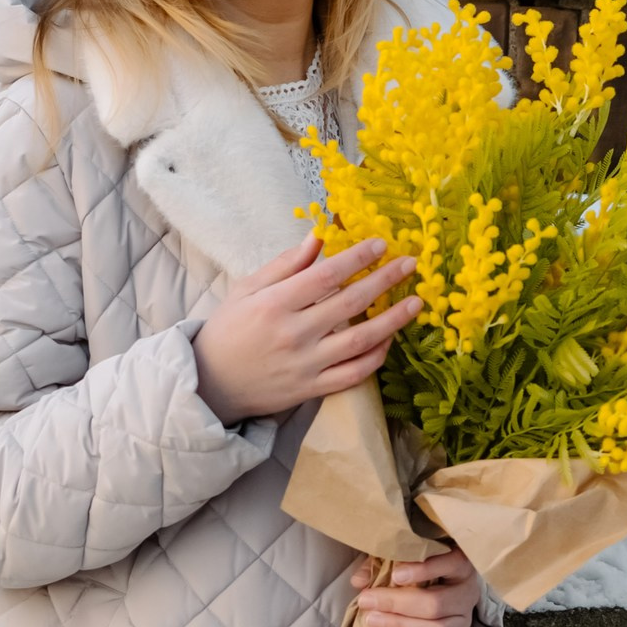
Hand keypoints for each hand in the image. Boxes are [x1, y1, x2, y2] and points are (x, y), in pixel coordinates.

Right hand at [192, 232, 420, 425]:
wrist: (210, 384)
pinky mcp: (312, 390)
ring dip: (393, 321)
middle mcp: (294, 335)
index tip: (381, 244)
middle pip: (350, 304)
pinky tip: (390, 339)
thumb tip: (318, 236)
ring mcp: (306, 365)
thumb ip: (285, 265)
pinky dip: (376, 357)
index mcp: (275, 305)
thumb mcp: (247, 289)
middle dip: (385, 281)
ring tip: (416, 303)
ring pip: (360, 341)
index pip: (326, 276)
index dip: (357, 258)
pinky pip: (354, 374)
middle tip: (410, 264)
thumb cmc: (229, 330)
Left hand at [352, 546, 481, 626]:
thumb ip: (382, 565)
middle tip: (367, 601)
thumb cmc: (419, 570)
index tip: (395, 575)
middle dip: (398, 604)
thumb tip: (359, 581)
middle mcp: (466, 594)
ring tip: (373, 622)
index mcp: (459, 565)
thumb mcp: (404, 559)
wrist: (440, 592)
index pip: (449, 563)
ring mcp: (464, 622)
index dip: (424, 569)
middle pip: (437, 604)